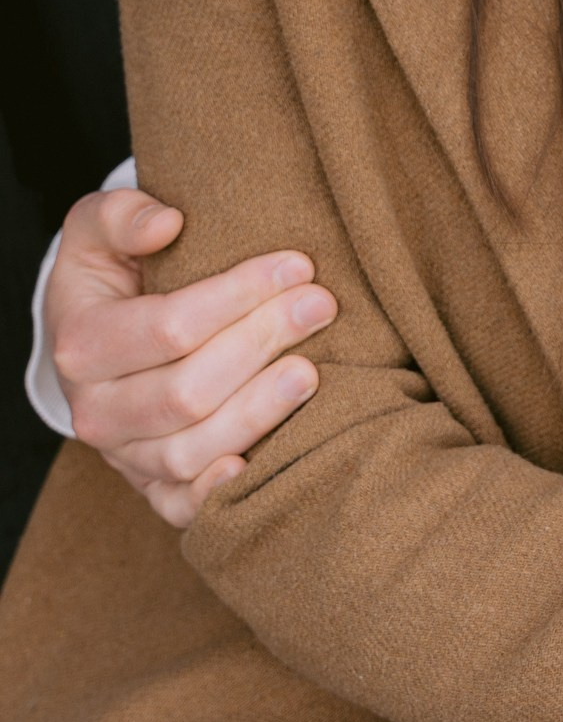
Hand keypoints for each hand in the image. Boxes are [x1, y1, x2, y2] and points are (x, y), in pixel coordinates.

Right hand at [46, 188, 336, 527]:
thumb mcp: (97, 231)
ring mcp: (126, 456)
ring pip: (193, 450)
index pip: (170, 327)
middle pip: (188, 391)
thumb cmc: (113, 277)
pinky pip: (184, 506)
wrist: (98, 343)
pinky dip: (222, 494)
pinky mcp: (153, 488)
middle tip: (321, 306)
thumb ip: (122, 216)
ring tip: (312, 371)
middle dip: (262, 344)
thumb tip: (167, 224)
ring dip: (260, 412)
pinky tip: (265, 462)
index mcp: (82, 344)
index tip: (298, 263)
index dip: (239, 295)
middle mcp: (97, 411)